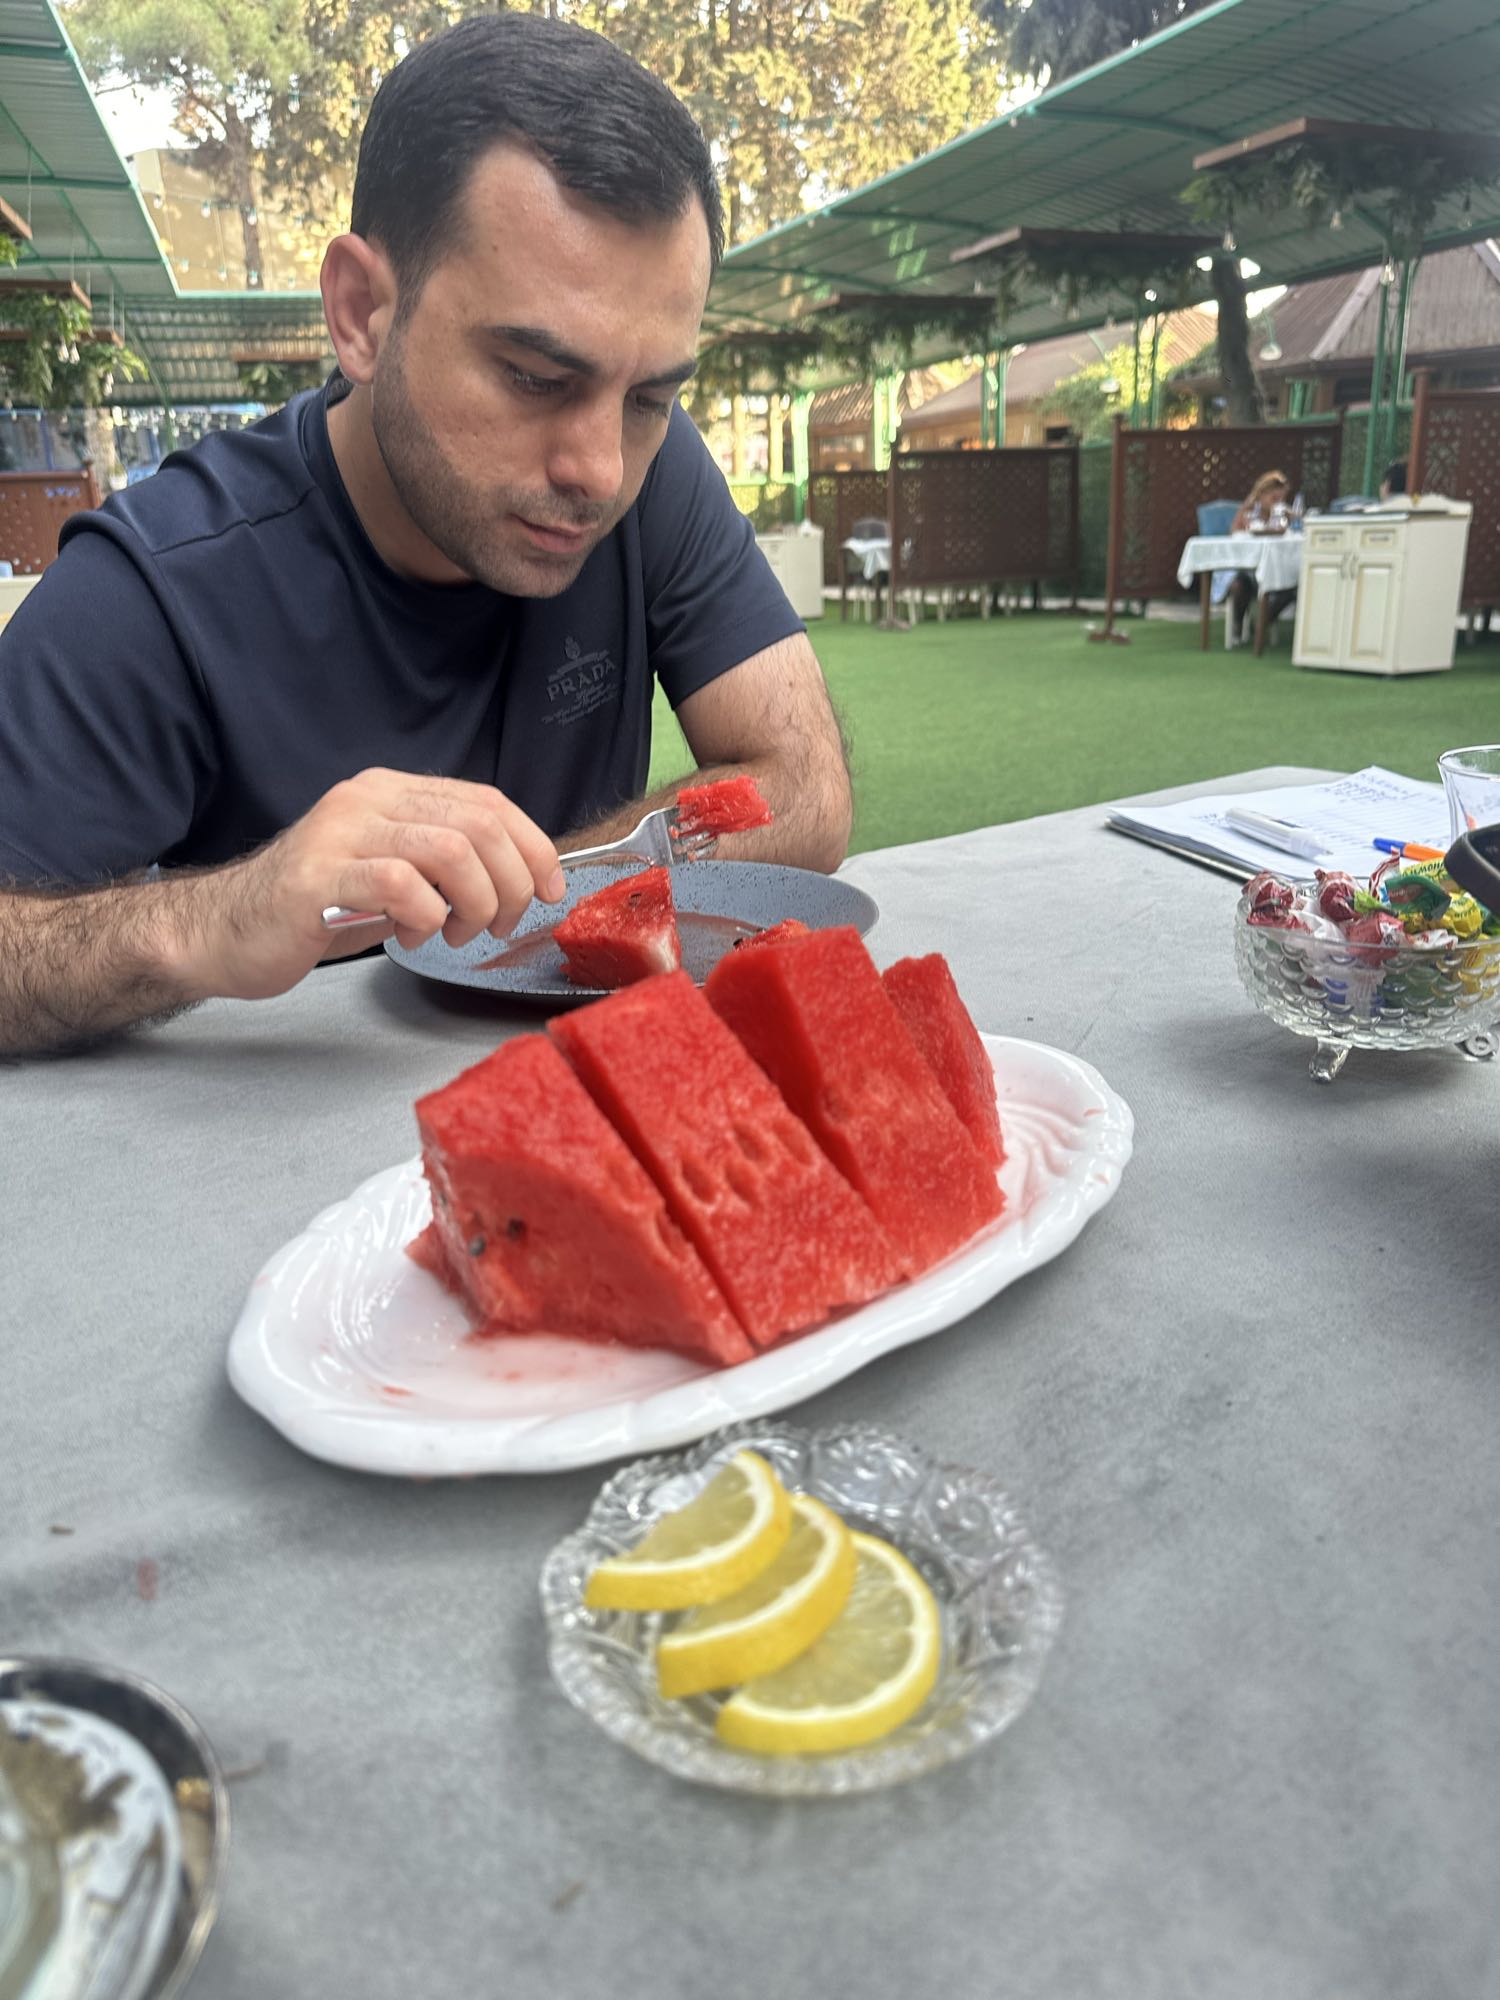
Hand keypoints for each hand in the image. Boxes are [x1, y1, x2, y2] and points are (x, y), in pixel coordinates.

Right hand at [175, 769, 565, 1001]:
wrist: (224, 932)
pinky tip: (410, 936)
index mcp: (390, 791)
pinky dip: (426, 918)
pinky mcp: (318, 876)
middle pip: (479, 825)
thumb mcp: (394, 876)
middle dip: (511, 883)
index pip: (488, 801)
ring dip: (474, 902)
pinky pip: (401, 885)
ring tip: (457, 932)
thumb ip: (445, 865)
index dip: (533, 846)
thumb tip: (520, 878)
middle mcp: (367, 799)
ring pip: (450, 851)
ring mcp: (340, 833)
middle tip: (499, 925)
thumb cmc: (316, 910)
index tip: (551, 890)